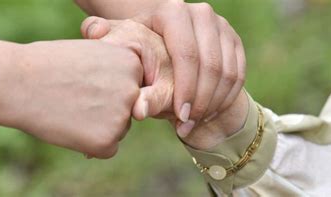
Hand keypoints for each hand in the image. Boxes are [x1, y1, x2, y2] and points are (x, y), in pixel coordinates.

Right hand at [1, 40, 141, 158]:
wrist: (16, 82)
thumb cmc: (48, 64)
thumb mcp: (92, 54)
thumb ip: (116, 73)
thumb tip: (132, 99)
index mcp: (132, 63)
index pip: (131, 85)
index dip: (105, 87)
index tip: (82, 81)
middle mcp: (133, 90)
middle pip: (128, 110)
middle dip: (105, 109)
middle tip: (74, 98)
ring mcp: (122, 117)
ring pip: (118, 130)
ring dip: (98, 127)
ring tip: (68, 109)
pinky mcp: (107, 141)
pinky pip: (106, 149)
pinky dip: (89, 145)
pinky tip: (69, 127)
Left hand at [81, 18, 248, 149]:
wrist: (164, 42)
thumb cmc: (138, 46)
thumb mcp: (122, 43)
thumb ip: (106, 39)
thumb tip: (93, 32)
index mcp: (172, 11)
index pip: (186, 53)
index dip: (184, 88)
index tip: (178, 116)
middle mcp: (201, 14)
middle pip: (210, 65)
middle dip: (200, 102)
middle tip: (186, 125)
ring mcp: (221, 27)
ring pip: (227, 73)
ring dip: (213, 104)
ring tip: (194, 124)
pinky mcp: (234, 41)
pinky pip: (237, 75)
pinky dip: (226, 99)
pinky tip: (208, 115)